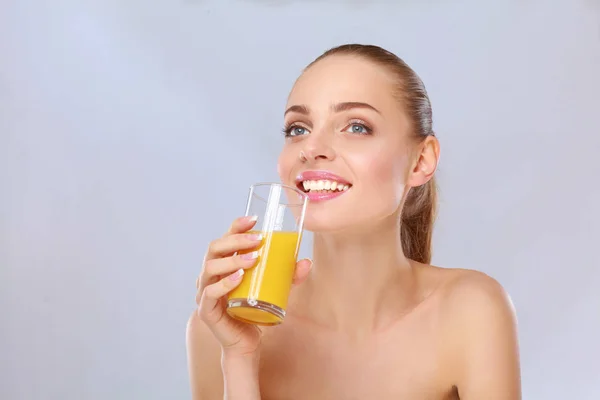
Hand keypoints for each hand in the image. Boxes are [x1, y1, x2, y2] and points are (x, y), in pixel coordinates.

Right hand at [195, 215, 311, 357]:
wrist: (247, 343)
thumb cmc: (256, 311)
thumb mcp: (275, 290)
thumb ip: (289, 276)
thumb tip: (306, 262)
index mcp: (222, 265)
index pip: (224, 239)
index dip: (236, 226)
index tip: (254, 219)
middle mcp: (210, 275)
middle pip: (214, 248)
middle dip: (236, 240)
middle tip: (259, 240)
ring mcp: (205, 292)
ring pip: (210, 267)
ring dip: (232, 259)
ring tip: (254, 258)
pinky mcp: (206, 310)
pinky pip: (210, 293)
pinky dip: (224, 283)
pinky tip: (239, 278)